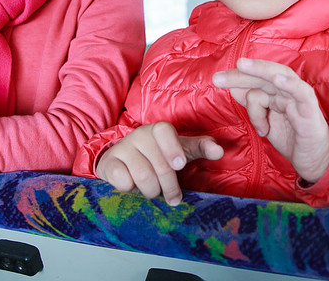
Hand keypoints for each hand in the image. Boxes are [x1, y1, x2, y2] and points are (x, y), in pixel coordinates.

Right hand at [95, 122, 222, 206]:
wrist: (123, 161)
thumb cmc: (159, 156)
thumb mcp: (181, 150)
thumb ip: (201, 148)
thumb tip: (219, 150)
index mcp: (159, 130)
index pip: (164, 131)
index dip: (172, 148)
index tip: (180, 165)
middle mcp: (139, 135)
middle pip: (158, 163)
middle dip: (169, 186)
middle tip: (173, 198)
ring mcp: (122, 148)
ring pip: (142, 176)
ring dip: (151, 191)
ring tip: (153, 191)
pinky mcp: (109, 164)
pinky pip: (122, 180)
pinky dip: (130, 189)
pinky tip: (132, 187)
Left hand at [213, 58, 328, 183]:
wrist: (316, 160)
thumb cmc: (293, 138)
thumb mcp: (266, 121)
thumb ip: (253, 105)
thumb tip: (234, 88)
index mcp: (278, 93)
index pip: (256, 79)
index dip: (238, 77)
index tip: (218, 79)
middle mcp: (288, 91)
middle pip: (264, 76)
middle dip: (241, 75)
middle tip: (218, 78)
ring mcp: (300, 98)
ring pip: (278, 79)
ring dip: (260, 72)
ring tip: (242, 66)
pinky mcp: (310, 110)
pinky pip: (301, 93)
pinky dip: (290, 84)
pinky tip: (277, 80)